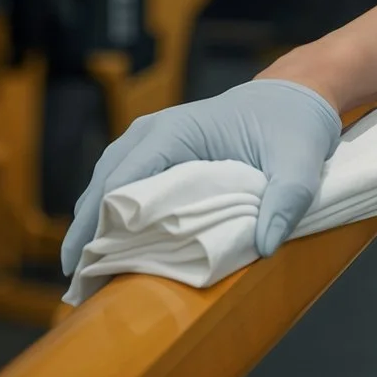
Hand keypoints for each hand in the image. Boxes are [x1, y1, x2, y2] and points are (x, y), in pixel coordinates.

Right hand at [61, 77, 344, 274]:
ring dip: (94, 225)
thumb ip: (287, 200)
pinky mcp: (161, 154)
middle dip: (85, 231)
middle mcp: (153, 133)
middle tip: (76, 281)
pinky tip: (111, 248)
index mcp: (176, 131)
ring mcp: (153, 142)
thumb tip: (265, 244)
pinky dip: (112, 215)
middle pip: (102, 184)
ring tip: (85, 273)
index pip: (121, 180)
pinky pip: (125, 185)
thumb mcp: (300, 161)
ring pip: (107, 185)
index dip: (98, 223)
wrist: (295, 95)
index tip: (84, 264)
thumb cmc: (293, 123)